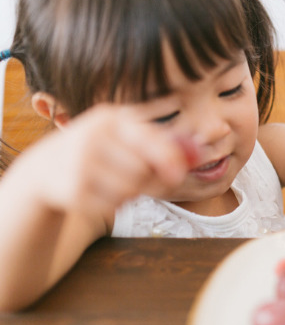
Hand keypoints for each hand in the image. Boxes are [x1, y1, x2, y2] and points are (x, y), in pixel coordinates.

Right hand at [11, 103, 194, 217]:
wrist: (46, 167)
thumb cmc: (100, 149)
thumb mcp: (124, 133)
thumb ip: (161, 140)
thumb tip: (199, 152)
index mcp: (110, 118)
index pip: (148, 139)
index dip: (169, 158)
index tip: (180, 173)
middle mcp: (92, 137)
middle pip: (142, 169)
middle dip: (148, 178)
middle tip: (141, 178)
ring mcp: (79, 164)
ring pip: (129, 190)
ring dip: (132, 193)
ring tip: (117, 183)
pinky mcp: (71, 191)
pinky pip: (112, 206)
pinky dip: (114, 205)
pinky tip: (101, 193)